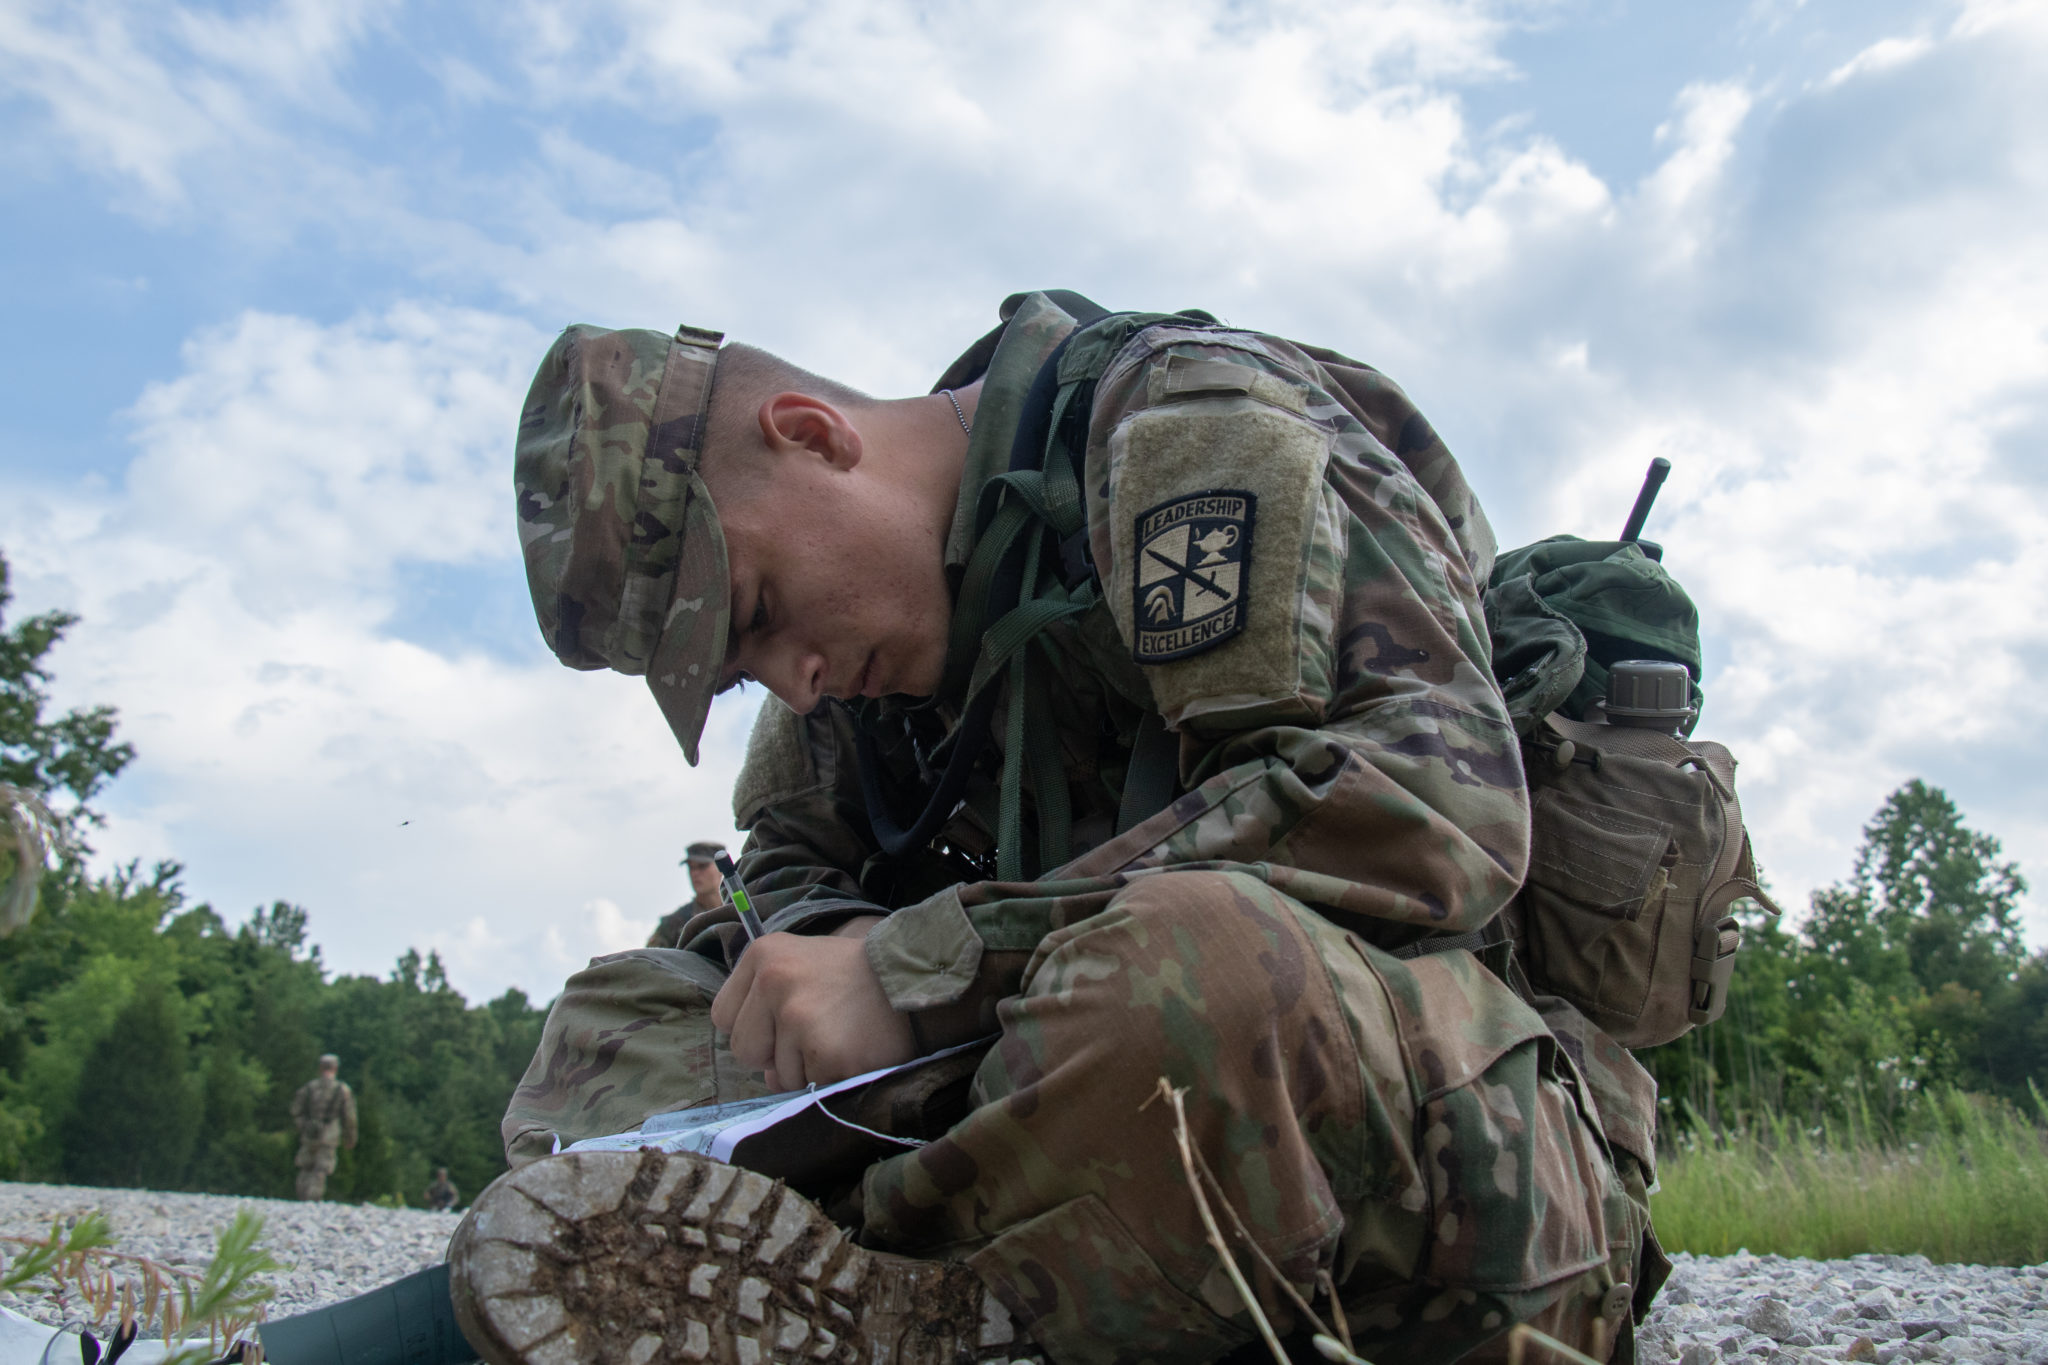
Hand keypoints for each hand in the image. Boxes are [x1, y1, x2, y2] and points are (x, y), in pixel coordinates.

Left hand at [710, 921, 913, 1090]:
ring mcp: (799, 1017)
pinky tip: (854, 1051)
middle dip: (775, 1055)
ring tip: (842, 1036)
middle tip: (816, 1031)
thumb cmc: (856, 976)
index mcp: (763, 953)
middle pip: (743, 1050)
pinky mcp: (825, 1051)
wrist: (915, 980)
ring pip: (779, 1076)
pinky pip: (812, 1087)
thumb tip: (767, 1077)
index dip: (753, 1027)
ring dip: (808, 1068)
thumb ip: (770, 1010)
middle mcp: (774, 980)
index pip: (722, 1016)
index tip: (783, 1018)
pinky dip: (833, 1079)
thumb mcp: (804, 967)